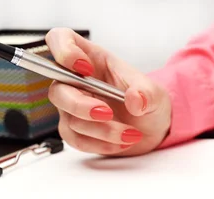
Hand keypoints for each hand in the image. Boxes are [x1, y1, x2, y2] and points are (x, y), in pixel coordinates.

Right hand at [45, 28, 170, 155]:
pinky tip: (120, 143)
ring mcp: (73, 107)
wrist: (153, 129)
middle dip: (82, 106)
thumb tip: (134, 100)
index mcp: (92, 58)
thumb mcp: (155, 93)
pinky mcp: (76, 130)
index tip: (84, 68)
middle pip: (58, 90)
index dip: (64, 50)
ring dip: (103, 131)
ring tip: (130, 134)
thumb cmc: (148, 101)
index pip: (60, 40)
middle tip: (108, 113)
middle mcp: (77, 82)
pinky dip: (100, 144)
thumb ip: (146, 93)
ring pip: (71, 120)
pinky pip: (76, 140)